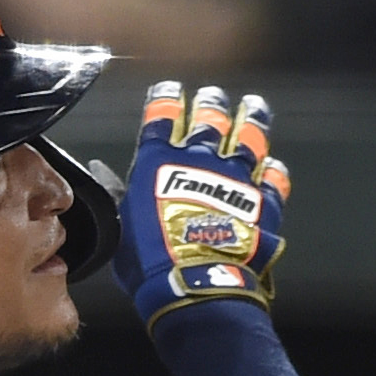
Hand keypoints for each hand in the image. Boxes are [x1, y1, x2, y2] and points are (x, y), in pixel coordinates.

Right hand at [114, 79, 289, 328]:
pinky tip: (273, 165)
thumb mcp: (123, 225)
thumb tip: (102, 173)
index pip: (163, 115)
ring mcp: (235, 178)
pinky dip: (273, 170)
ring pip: (248, 136)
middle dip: (210, 103)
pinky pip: (273, 178)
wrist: (195, 284)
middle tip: (212, 95)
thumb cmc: (151, 261)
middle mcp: (200, 160)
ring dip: (250, 119)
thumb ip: (119, 194)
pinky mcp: (261, 202)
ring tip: (253, 107)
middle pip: (209, 117)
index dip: (166, 99)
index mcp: (160, 161)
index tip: (170, 90)